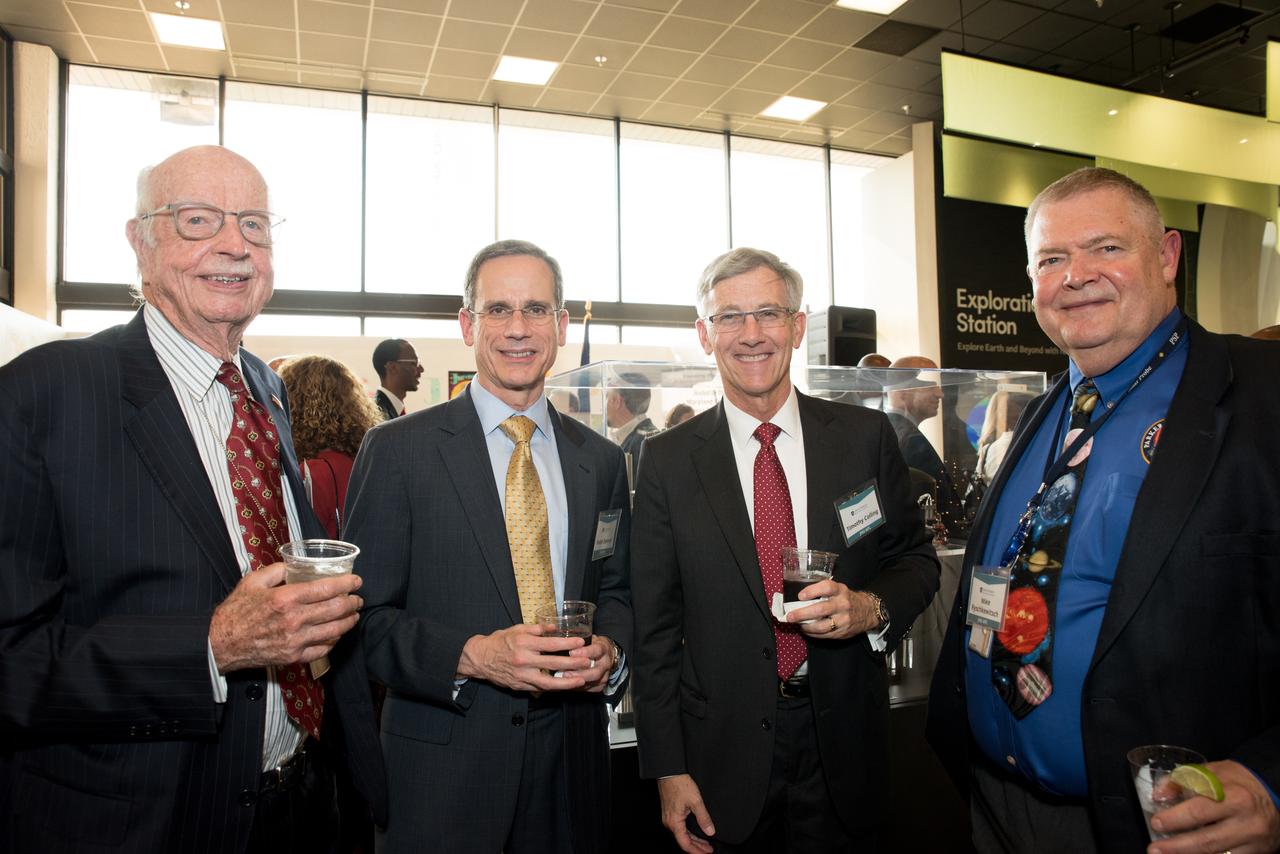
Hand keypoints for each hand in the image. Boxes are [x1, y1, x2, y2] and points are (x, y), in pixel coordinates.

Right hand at [209, 563, 362, 672]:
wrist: (220, 643)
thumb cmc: (236, 610)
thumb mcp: (253, 581)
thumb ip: (277, 570)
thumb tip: (296, 565)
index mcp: (286, 598)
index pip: (326, 589)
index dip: (346, 584)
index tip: (356, 581)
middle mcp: (294, 620)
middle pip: (336, 609)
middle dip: (352, 602)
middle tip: (358, 598)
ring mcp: (295, 641)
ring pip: (334, 630)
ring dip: (349, 621)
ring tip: (354, 614)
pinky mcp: (293, 657)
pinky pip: (322, 649)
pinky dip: (334, 640)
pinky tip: (337, 633)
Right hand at [456, 624, 588, 692]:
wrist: (480, 658)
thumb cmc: (500, 641)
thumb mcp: (517, 629)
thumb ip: (537, 628)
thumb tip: (555, 627)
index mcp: (524, 644)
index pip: (550, 644)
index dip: (567, 644)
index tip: (580, 643)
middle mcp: (524, 661)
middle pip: (552, 664)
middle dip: (572, 664)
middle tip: (587, 662)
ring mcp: (522, 675)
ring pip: (548, 682)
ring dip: (566, 682)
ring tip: (581, 680)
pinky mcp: (520, 686)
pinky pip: (540, 689)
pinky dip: (554, 688)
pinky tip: (565, 686)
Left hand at [565, 634, 616, 692]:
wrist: (604, 655)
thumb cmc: (592, 645)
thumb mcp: (587, 639)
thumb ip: (576, 641)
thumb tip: (560, 642)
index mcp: (603, 648)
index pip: (596, 650)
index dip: (584, 652)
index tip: (571, 652)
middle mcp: (606, 663)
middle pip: (595, 671)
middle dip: (579, 673)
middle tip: (564, 673)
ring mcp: (605, 675)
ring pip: (593, 681)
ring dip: (578, 682)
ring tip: (564, 680)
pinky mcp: (601, 685)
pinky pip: (590, 688)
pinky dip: (578, 687)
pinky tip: (568, 685)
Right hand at [657, 774, 714, 853]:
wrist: (669, 772)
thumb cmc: (679, 784)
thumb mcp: (696, 801)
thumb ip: (704, 818)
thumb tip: (710, 831)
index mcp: (674, 822)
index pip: (685, 844)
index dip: (697, 851)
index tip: (707, 853)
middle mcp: (669, 823)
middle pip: (684, 841)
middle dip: (697, 847)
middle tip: (709, 849)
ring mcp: (669, 818)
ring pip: (682, 835)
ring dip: (694, 840)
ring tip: (705, 844)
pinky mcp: (670, 813)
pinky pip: (680, 828)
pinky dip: (689, 833)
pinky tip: (697, 833)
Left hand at [785, 581, 880, 639]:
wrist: (868, 611)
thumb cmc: (847, 599)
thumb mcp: (839, 590)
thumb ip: (823, 592)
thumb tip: (800, 599)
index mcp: (840, 591)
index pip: (826, 587)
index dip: (812, 591)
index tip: (800, 596)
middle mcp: (842, 605)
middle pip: (820, 609)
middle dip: (802, 614)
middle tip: (790, 616)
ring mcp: (843, 620)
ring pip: (821, 626)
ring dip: (806, 626)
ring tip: (797, 624)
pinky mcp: (842, 632)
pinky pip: (824, 635)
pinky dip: (813, 633)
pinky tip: (807, 629)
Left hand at [1148, 760, 1279, 853]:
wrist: (1273, 793)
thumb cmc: (1237, 781)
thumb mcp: (1211, 771)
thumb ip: (1183, 780)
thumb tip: (1158, 795)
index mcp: (1234, 797)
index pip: (1199, 811)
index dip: (1175, 819)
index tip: (1156, 823)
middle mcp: (1246, 822)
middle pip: (1207, 840)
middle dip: (1177, 846)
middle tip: (1154, 849)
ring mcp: (1253, 840)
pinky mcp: (1257, 852)